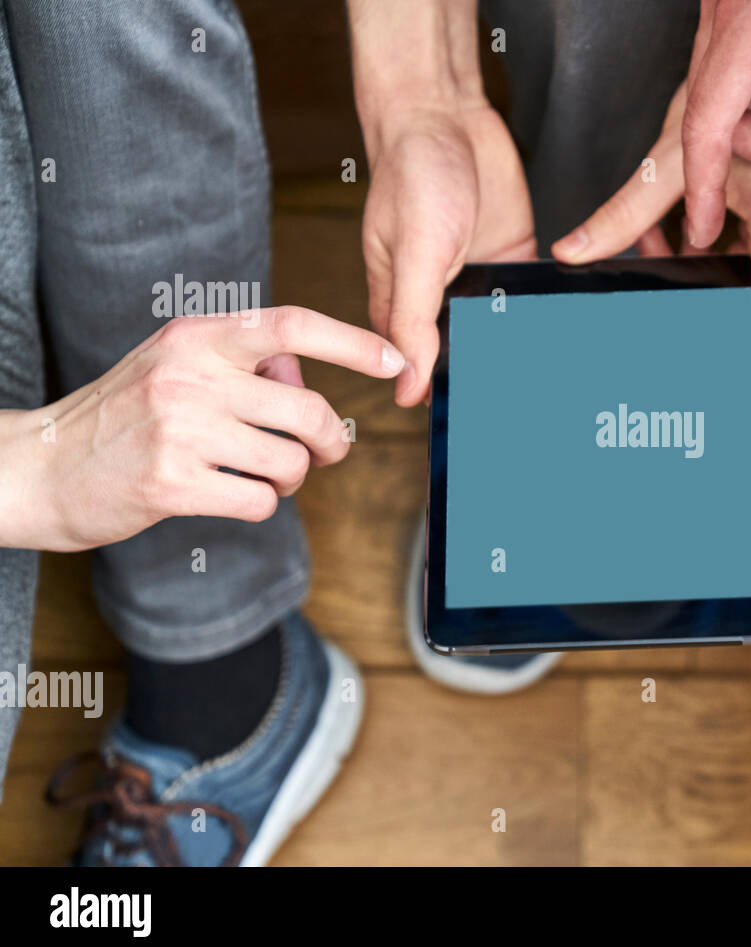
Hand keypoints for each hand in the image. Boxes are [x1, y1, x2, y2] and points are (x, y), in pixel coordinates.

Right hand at [1, 307, 403, 550]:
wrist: (42, 468)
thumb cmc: (125, 417)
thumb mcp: (175, 365)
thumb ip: (241, 362)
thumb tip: (305, 372)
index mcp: (195, 336)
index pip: (291, 326)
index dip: (354, 344)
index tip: (397, 360)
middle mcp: (189, 374)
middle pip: (308, 410)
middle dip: (332, 441)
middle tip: (327, 454)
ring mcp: (180, 429)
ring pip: (291, 462)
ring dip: (293, 480)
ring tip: (264, 477)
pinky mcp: (171, 483)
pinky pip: (260, 501)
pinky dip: (260, 505)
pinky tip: (231, 496)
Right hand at [361, 105, 534, 405]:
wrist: (445, 114)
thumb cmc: (411, 176)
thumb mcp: (412, 255)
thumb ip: (411, 320)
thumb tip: (406, 387)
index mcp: (402, 305)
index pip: (420, 368)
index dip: (445, 395)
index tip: (476, 429)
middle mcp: (441, 299)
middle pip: (468, 355)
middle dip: (493, 381)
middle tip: (528, 422)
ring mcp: (481, 280)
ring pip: (506, 333)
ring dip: (526, 353)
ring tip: (559, 394)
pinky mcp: (515, 260)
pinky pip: (534, 300)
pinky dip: (550, 316)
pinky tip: (573, 341)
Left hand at [552, 82, 750, 358]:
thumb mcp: (677, 162)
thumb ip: (627, 213)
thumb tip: (576, 252)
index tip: (718, 358)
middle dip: (713, 310)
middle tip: (673, 317)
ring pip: (746, 278)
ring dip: (701, 275)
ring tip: (658, 265)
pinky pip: (743, 250)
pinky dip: (703, 249)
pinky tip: (665, 238)